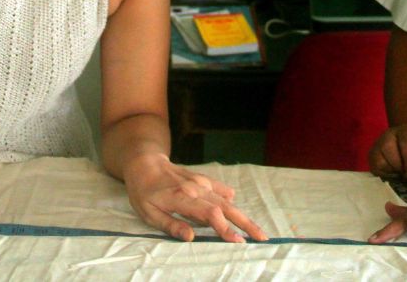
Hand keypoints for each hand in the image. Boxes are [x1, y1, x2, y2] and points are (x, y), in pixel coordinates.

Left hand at [122, 153, 267, 242]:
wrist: (145, 164)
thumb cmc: (144, 193)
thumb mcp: (149, 214)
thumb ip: (171, 225)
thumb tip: (190, 237)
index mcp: (182, 198)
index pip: (210, 214)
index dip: (225, 228)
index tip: (238, 241)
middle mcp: (196, 189)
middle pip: (226, 208)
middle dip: (245, 224)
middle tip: (262, 238)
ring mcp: (201, 183)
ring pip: (226, 200)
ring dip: (242, 215)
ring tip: (256, 229)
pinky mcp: (203, 179)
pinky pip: (220, 189)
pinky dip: (228, 196)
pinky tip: (233, 200)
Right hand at [368, 124, 406, 178]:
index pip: (405, 141)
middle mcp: (389, 134)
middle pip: (388, 149)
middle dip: (400, 166)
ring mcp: (378, 144)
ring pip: (380, 159)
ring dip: (392, 171)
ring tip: (402, 174)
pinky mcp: (372, 156)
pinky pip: (375, 167)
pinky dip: (385, 174)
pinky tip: (394, 174)